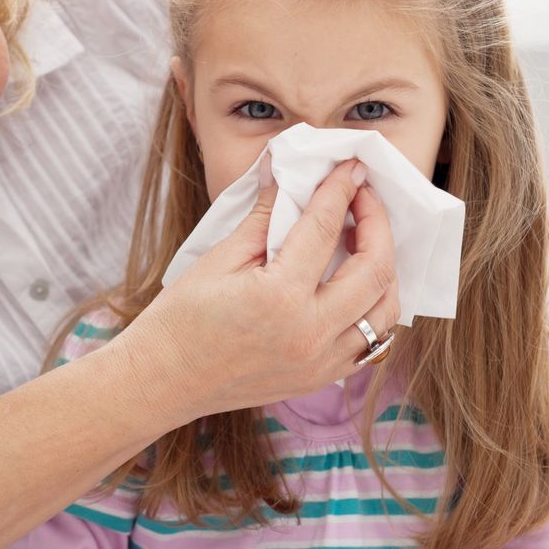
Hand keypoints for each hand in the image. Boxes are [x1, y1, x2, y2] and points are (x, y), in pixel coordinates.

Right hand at [120, 158, 399, 423]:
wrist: (163, 381)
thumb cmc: (181, 319)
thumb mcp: (219, 258)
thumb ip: (264, 216)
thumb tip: (286, 174)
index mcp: (280, 297)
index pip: (325, 228)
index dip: (341, 190)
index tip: (351, 168)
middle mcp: (311, 333)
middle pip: (374, 269)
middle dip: (378, 223)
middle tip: (363, 198)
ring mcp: (321, 362)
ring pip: (385, 310)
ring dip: (385, 268)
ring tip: (366, 240)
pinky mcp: (321, 378)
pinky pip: (371, 342)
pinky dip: (374, 308)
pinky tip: (358, 283)